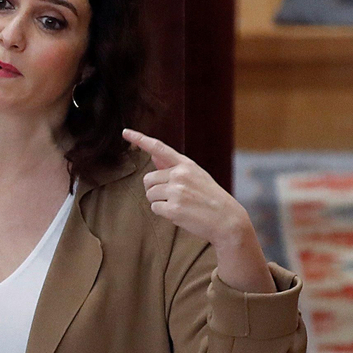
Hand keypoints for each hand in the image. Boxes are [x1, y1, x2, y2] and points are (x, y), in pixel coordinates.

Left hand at [123, 129, 274, 293]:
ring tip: (180, 204)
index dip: (140, 139)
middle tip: (174, 196)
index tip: (125, 132)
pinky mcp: (173, 208)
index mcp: (186, 165)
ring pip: (149, 194)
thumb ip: (173, 167)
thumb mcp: (196, 176)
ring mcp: (176, 191)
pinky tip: (180, 213)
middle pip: (147, 179)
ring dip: (159, 202)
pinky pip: (154, 208)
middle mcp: (180, 174)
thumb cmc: (209, 197)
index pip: (159, 148)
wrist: (227, 220)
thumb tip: (153, 155)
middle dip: (155, 189)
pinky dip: (163, 213)